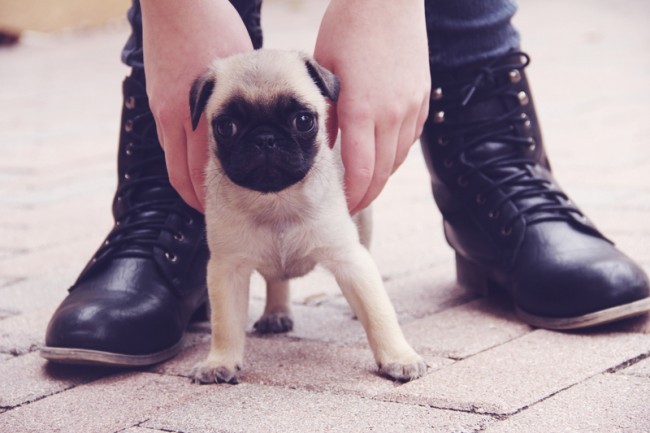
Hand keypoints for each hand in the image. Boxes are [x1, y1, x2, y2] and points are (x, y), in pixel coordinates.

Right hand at [140, 0, 253, 211]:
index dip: (212, 194)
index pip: (205, 169)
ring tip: (199, 194)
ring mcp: (162, 108)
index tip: (221, 209)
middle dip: (195, 198)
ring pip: (171, 158)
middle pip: (183, 174)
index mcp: (199, 113)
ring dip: (185, 179)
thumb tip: (263, 113)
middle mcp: (176, 117)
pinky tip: (189, 157)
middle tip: (208, 212)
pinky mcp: (156, 98)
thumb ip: (245, 97)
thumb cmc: (213, 26)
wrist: (174, 1)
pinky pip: (167, 139)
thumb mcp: (240, 64)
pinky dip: (177, 156)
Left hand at [314, 0, 429, 213]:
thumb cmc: (348, 27)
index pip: (361, 170)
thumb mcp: (325, 70)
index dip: (354, 196)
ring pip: (399, 157)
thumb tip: (325, 143)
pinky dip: (397, 153)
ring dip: (383, 176)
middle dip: (367, 194)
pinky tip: (384, 155)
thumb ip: (327, 112)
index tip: (344, 206)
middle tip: (353, 206)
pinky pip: (411, 137)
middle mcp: (392, 113)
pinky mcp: (422, 96)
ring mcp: (412, 105)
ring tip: (366, 184)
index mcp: (363, 108)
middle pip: (383, 172)